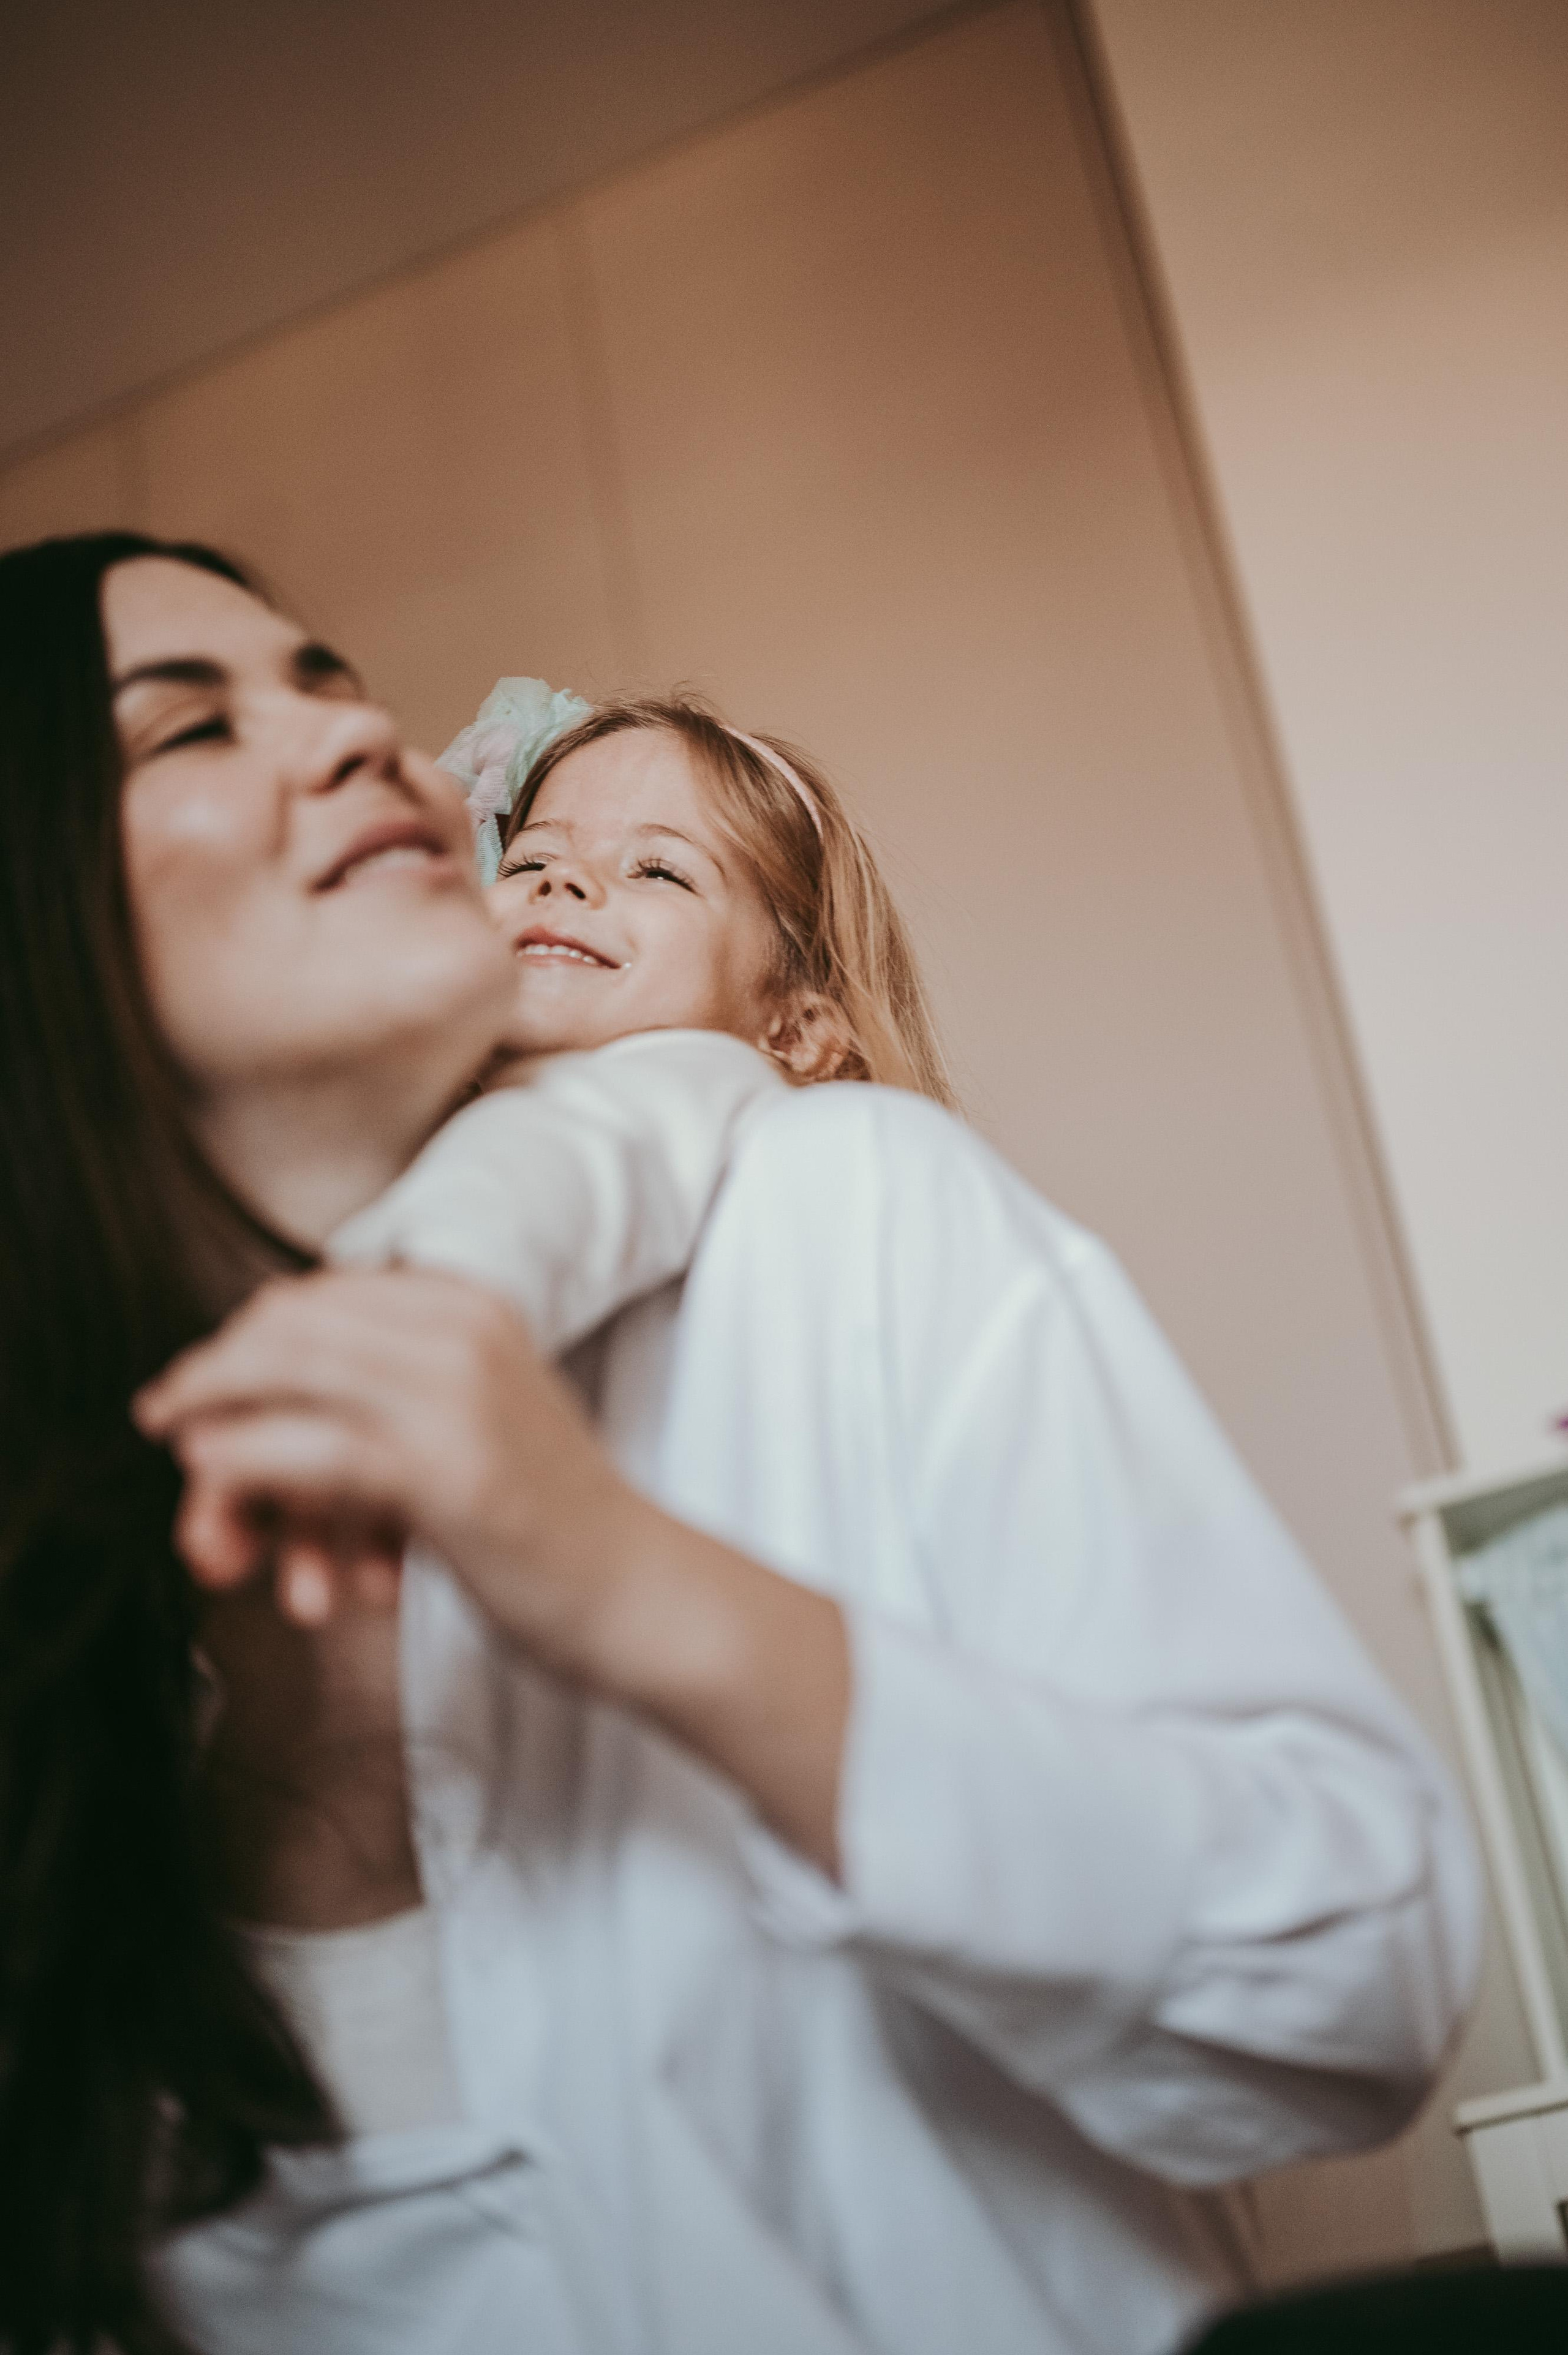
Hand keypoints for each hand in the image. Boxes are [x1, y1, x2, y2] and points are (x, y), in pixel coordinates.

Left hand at [136, 1264, 850, 1873]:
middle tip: (166, 1437)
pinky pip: (304, 1453)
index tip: (198, 1400)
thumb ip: (379, 1408)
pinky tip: (230, 1531)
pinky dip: (242, 1479)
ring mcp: (456, 1395)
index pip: (313, 1298)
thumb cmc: (553, 1530)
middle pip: (283, 1329)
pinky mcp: (446, 1470)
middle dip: (208, 1385)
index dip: (238, 1348)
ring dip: (212, 1449)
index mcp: (471, 1306)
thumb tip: (243, 1428)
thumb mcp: (470, 1430)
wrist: (645, 1597)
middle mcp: (462, 1330)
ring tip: (208, 1533)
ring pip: (280, 1379)